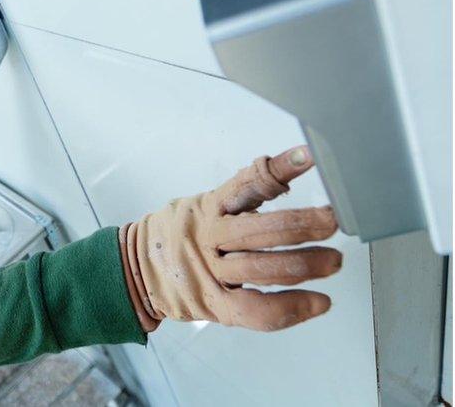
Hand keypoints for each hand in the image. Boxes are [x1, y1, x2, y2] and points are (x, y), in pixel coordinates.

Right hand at [120, 146, 340, 331]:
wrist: (135, 270)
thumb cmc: (180, 235)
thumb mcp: (203, 205)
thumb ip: (241, 198)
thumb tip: (287, 173)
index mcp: (210, 207)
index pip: (247, 184)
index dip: (280, 168)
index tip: (309, 156)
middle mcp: (210, 238)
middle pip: (260, 231)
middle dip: (303, 225)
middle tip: (333, 222)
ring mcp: (210, 273)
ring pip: (263, 270)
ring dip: (306, 266)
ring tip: (333, 261)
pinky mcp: (213, 306)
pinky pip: (256, 310)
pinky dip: (292, 308)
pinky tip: (318, 302)